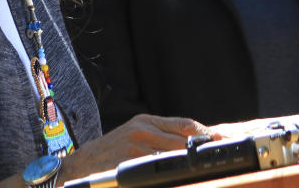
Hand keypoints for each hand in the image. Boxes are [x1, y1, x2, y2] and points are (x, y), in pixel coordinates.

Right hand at [59, 113, 208, 183]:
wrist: (79, 167)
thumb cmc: (108, 155)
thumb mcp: (132, 137)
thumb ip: (157, 138)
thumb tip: (187, 145)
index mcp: (144, 121)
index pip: (184, 123)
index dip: (204, 133)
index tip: (219, 141)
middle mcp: (141, 128)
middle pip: (183, 138)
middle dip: (200, 150)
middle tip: (215, 159)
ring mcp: (136, 144)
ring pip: (174, 153)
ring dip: (187, 163)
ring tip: (197, 170)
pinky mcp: (130, 161)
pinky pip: (158, 167)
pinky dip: (170, 173)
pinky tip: (175, 177)